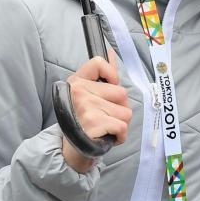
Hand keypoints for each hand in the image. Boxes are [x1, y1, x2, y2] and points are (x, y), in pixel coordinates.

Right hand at [61, 52, 130, 171]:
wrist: (73, 149)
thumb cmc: (85, 118)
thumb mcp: (88, 93)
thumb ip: (102, 74)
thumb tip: (110, 52)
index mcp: (77, 82)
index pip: (99, 63)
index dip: (111, 74)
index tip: (109, 86)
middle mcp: (79, 92)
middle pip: (122, 93)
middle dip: (120, 108)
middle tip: (105, 116)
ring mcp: (86, 108)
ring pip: (126, 112)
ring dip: (121, 123)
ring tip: (105, 127)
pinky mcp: (93, 124)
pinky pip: (122, 127)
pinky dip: (120, 136)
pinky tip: (107, 136)